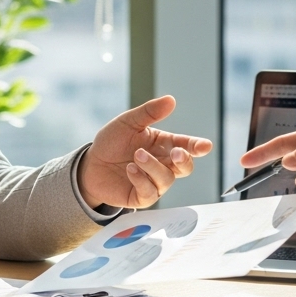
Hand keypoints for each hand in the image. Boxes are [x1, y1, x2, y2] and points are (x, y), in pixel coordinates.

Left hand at [78, 96, 213, 207]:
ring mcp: (153, 182)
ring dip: (154, 167)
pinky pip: (150, 192)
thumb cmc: (112, 142)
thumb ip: (149, 113)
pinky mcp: (141, 196)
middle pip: (185, 167)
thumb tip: (171, 100)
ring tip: (137, 156)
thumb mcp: (128, 122)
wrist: (90, 164)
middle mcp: (162, 164)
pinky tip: (130, 170)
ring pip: (167, 179)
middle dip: (184, 160)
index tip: (205, 146)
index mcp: (163, 144)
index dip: (197, 146)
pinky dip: (141, 180)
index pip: (185, 145)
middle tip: (176, 152)